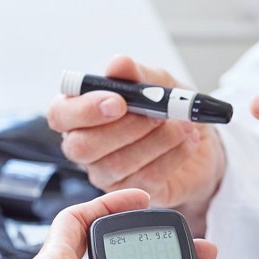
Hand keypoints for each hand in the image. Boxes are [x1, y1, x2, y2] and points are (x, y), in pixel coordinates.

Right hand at [47, 55, 225, 217]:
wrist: (198, 139)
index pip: (60, 115)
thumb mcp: (156, 82)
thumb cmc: (166, 109)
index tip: (117, 101)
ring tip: (183, 124)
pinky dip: (173, 156)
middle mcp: (85, 146)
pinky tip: (188, 141)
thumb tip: (118, 64)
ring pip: (116, 164)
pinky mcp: (131, 193)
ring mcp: (105, 174)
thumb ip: (136, 74)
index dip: (84, 110)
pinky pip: (145, 180)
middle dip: (124, 128)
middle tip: (158, 113)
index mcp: (80, 114)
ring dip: (156, 141)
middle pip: (81, 147)